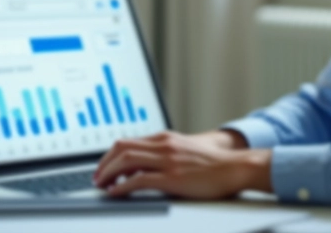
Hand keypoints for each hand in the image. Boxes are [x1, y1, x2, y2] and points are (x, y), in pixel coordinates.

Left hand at [92, 131, 271, 198]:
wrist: (234, 167)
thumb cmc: (212, 164)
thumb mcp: (184, 151)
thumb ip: (164, 154)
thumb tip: (142, 167)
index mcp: (164, 138)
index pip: (127, 142)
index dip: (109, 156)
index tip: (103, 168)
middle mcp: (163, 145)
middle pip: (121, 148)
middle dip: (103, 164)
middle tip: (97, 178)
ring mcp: (167, 160)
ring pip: (126, 161)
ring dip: (108, 174)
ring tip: (102, 186)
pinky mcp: (172, 177)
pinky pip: (139, 180)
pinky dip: (122, 186)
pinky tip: (116, 193)